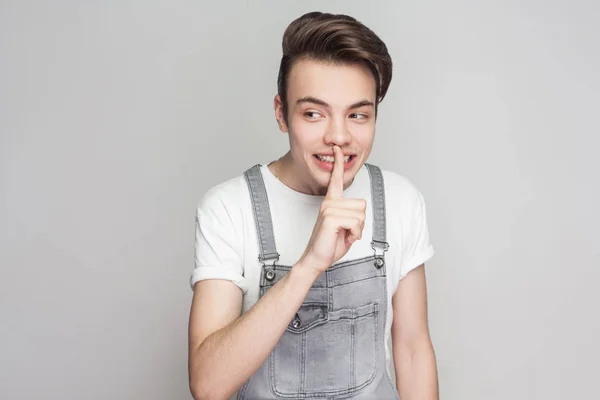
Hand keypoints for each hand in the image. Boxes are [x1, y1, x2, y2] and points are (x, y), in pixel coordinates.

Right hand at [297, 145, 366, 275]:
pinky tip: (344, 238)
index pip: (336, 180)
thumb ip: (353, 215)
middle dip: (360, 222)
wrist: (316, 259)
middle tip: (347, 232)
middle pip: (362, 204)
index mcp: (331, 202)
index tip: (337, 149)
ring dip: (358, 229)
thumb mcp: (346, 227)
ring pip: (360, 214)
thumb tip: (360, 208)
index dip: (338, 164)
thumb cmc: (330, 245)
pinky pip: (356, 222)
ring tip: (344, 235)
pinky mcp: (330, 218)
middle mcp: (329, 202)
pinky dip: (355, 234)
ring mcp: (328, 209)